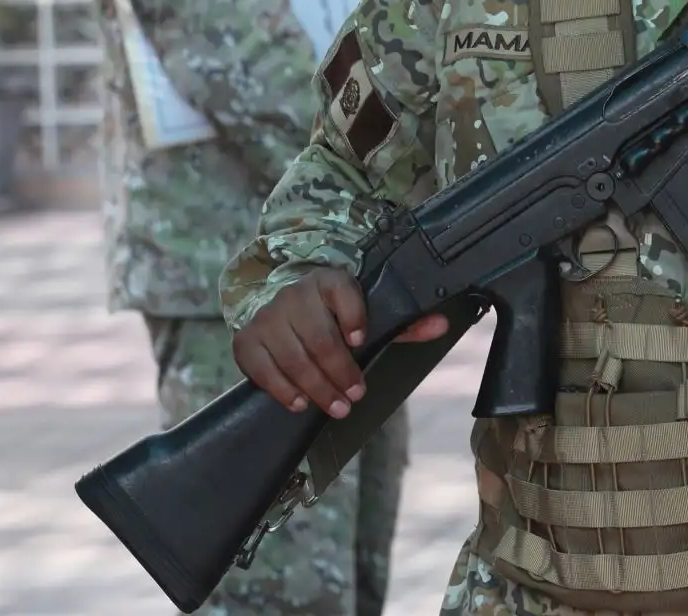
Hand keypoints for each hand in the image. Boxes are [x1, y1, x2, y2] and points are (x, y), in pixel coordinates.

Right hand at [232, 267, 449, 417]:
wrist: (282, 308)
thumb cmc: (335, 315)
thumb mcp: (369, 313)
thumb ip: (404, 322)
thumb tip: (441, 326)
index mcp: (329, 281)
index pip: (342, 292)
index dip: (353, 317)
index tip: (360, 341)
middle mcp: (295, 294)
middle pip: (318, 336)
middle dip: (339, 371)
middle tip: (355, 395)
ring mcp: (268, 317)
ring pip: (291, 356)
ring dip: (316, 387)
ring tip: (336, 406)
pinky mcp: (247, 340)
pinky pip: (261, 368)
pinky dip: (281, 389)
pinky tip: (300, 402)